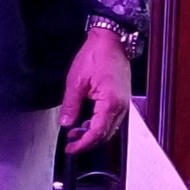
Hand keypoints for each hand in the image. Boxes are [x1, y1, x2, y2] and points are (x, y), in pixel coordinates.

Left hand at [59, 26, 131, 155]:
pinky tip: (87, 120)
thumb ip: (70, 105)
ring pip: (110, 128)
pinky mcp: (122, 98)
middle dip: (88, 141)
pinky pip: (112, 119)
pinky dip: (100, 124)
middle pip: (105, 134)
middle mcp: (121, 106)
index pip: (97, 132)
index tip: (71, 148)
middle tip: (71, 142)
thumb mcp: (76, 81)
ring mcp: (124, 103)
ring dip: (93, 133)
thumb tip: (66, 123)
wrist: (112, 40)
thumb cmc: (97, 55)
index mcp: (110, 102)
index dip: (83, 144)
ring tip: (76, 132)